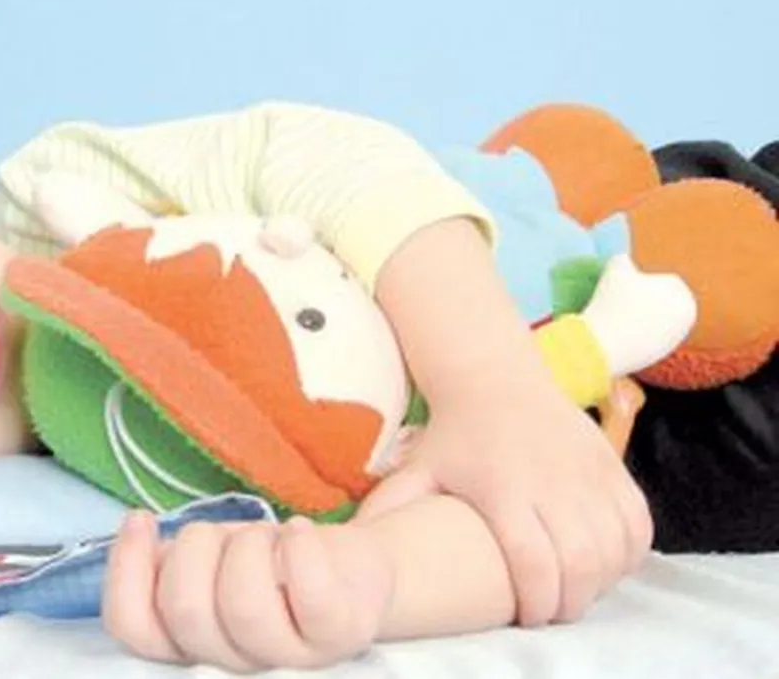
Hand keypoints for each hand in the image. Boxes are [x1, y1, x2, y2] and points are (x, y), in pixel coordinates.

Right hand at [102, 512, 391, 673]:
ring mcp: (291, 655)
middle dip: (194, 548)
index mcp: (194, 644)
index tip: (140, 520)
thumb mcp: (209, 560)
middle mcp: (237, 661)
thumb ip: (165, 561)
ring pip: (242, 605)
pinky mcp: (340, 632)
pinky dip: (299, 548)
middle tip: (220, 534)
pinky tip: (297, 531)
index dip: (125, 571)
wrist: (354, 572)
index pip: (133, 628)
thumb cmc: (271, 564)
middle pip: (185, 611)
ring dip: (246, 545)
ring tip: (264, 536)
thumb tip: (134, 534)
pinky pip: (311, 595)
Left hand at [356, 385, 652, 626]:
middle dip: (572, 602)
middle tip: (553, 612)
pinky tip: (604, 561)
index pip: (534, 563)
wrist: (493, 376)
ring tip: (576, 588)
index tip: (527, 618)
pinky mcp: (613, 463)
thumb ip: (391, 510)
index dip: (536, 603)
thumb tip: (358, 549)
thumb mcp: (417, 469)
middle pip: (582, 564)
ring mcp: (589, 471)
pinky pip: (638, 523)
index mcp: (503, 488)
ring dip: (602, 580)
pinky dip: (628, 551)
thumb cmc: (453, 434)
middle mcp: (552, 480)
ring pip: (616, 547)